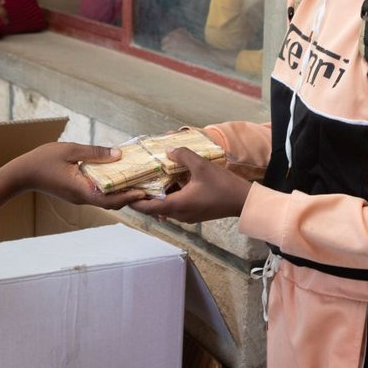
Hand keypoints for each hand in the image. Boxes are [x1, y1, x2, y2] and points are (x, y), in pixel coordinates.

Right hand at [14, 142, 144, 208]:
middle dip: (130, 197)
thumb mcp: (70, 150)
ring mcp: (78, 197)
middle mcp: (82, 197)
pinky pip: (97, 195)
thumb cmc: (43, 160)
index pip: (110, 199)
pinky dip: (110, 190)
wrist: (21, 174)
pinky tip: (117, 178)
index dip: (129, 197)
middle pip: (111, 203)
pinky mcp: (75, 194)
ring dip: (121, 194)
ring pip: (105, 200)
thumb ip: (95, 153)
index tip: (144, 191)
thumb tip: (119, 154)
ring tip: (137, 183)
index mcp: (82, 189)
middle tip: (147, 188)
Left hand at [132, 147, 250, 222]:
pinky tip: (174, 182)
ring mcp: (187, 216)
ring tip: (153, 179)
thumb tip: (168, 151)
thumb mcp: (201, 166)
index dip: (133, 201)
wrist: (243, 201)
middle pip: (154, 209)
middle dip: (144, 196)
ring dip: (158, 196)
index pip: (147, 208)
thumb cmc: (222, 185)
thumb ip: (183, 156)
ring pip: (165, 207)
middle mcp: (179, 214)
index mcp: (176, 205)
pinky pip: (176, 206)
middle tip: (137, 180)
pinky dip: (170, 196)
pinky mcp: (195, 214)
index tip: (124, 191)